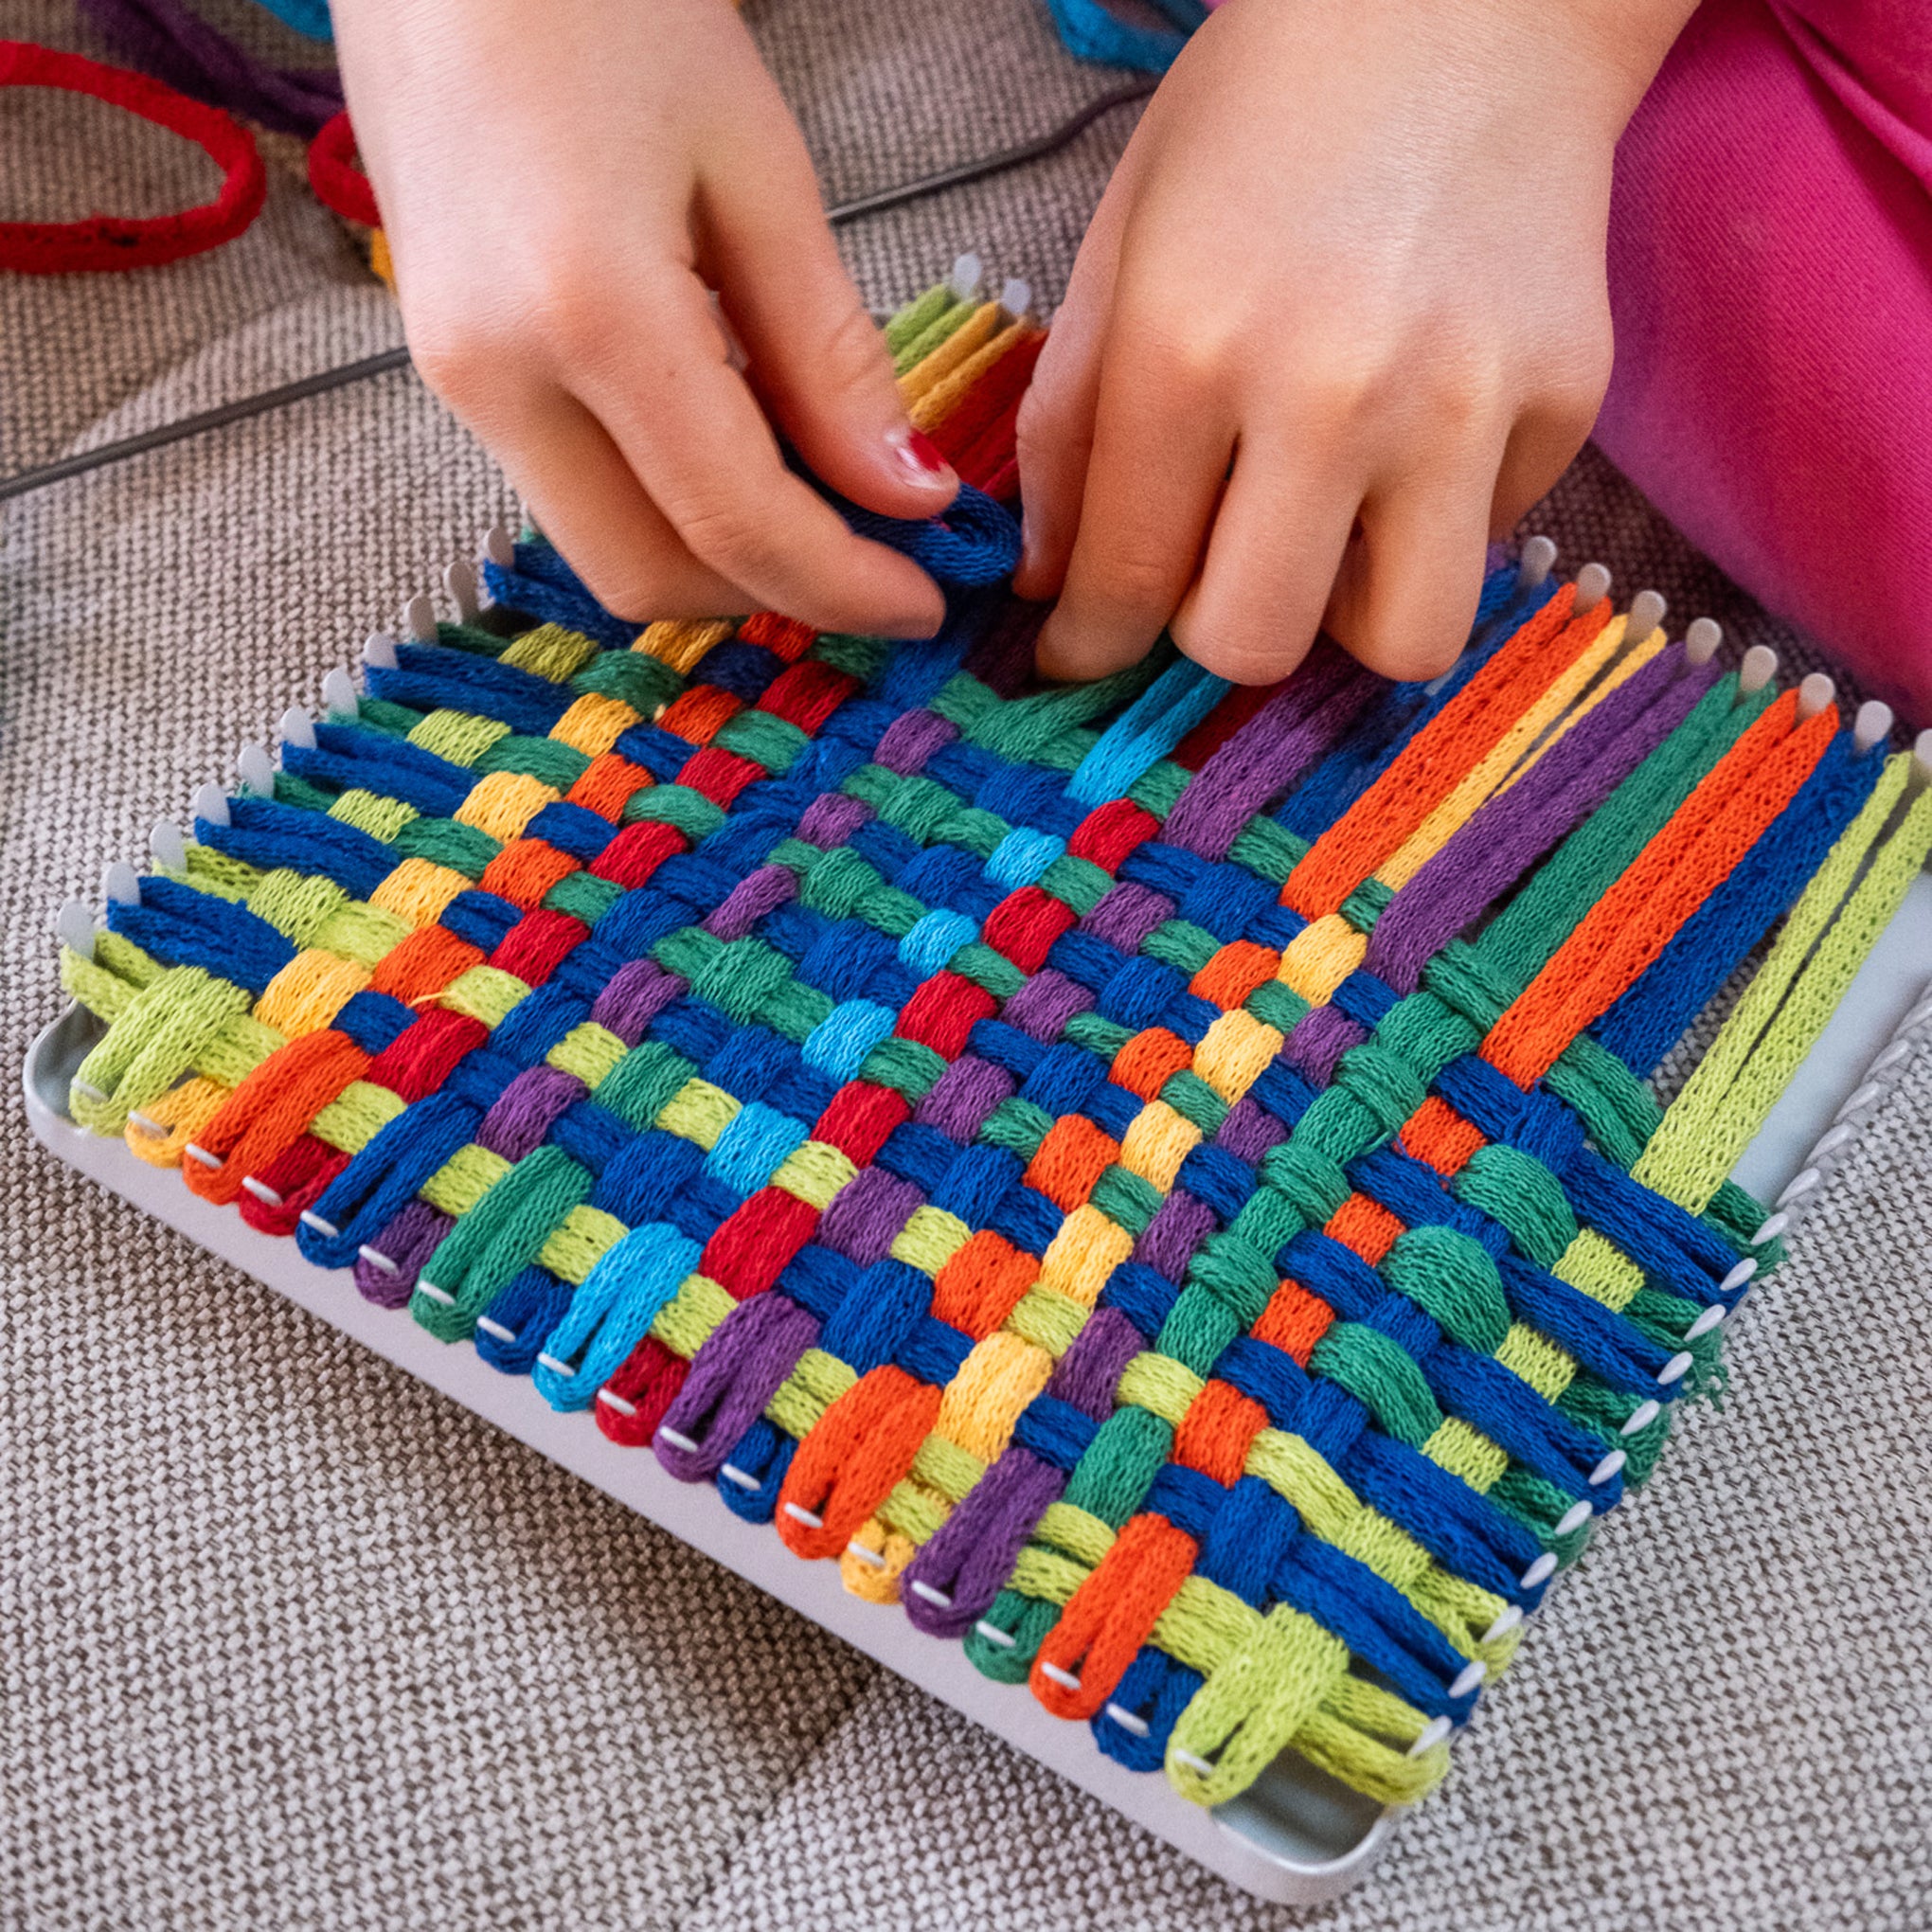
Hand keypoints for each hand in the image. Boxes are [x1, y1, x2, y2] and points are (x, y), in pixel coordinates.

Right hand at [332, 0, 957, 636]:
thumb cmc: (609, 4)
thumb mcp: (759, 171)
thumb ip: (830, 357)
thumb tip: (905, 493)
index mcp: (588, 314)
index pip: (735, 520)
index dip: (841, 585)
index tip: (925, 605)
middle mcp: (496, 375)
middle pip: (650, 572)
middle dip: (771, 593)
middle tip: (875, 562)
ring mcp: (452, 379)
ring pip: (602, 543)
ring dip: (716, 553)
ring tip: (817, 498)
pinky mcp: (445, 365)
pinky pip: (569, 486)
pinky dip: (662, 500)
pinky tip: (734, 444)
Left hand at [1016, 0, 1695, 683]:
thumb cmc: (1264, 112)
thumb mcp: (1122, 242)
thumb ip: (1071, 423)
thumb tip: (1054, 583)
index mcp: (1190, 345)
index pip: (1128, 577)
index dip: (1092, 644)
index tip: (1086, 653)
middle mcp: (1332, 394)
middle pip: (1256, 644)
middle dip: (1214, 635)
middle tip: (1213, 572)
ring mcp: (1467, 405)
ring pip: (1404, 641)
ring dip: (1345, 616)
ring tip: (1328, 536)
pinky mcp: (1569, 402)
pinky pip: (1488, 545)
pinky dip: (1437, 524)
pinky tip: (1416, 433)